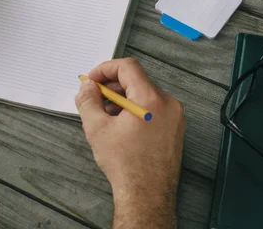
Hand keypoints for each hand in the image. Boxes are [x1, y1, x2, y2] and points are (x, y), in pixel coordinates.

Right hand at [75, 57, 185, 227]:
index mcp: (151, 99)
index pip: (128, 67)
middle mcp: (168, 104)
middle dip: (112, 86)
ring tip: (105, 114)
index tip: (92, 81)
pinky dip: (135, 109)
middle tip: (94, 97)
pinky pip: (153, 108)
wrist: (147, 195)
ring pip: (144, 94)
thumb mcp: (97, 129)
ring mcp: (174, 116)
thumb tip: (87, 88)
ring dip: (122, 98)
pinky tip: (120, 125)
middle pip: (137, 80)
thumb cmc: (126, 166)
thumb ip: (88, 102)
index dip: (105, 69)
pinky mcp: (175, 128)